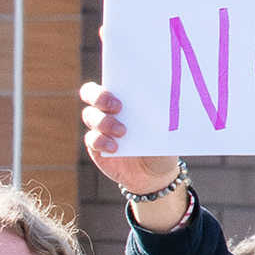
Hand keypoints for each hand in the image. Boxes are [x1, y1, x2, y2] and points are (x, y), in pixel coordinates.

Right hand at [76, 84, 188, 228]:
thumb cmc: (162, 143)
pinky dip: (101, 141)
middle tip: (118, 107)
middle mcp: (108, 110)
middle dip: (100, 97)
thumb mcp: (165, 127)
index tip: (123, 90)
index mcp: (125, 98)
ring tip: (122, 132)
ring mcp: (100, 128)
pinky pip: (91, 139)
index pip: (109, 81)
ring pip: (90, 116)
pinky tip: (115, 148)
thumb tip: (160, 99)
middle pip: (90, 94)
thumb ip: (157, 113)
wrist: (156, 174)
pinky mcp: (96, 147)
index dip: (110, 80)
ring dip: (104, 121)